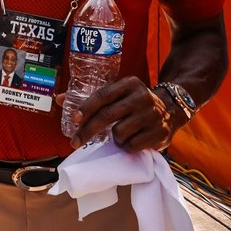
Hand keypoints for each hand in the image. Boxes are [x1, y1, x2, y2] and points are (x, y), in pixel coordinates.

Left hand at [55, 76, 179, 151]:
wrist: (171, 109)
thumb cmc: (134, 102)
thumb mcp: (118, 94)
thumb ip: (91, 97)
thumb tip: (59, 99)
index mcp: (130, 84)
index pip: (103, 95)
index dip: (87, 107)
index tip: (74, 119)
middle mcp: (142, 97)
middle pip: (107, 116)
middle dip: (88, 130)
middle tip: (75, 141)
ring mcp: (152, 116)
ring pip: (119, 133)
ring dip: (113, 139)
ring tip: (118, 135)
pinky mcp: (159, 133)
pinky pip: (132, 146)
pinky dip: (126, 147)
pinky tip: (130, 141)